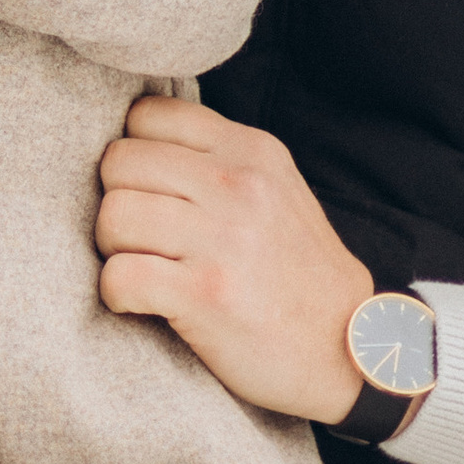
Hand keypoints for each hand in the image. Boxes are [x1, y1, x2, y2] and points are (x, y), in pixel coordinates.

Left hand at [94, 95, 372, 422]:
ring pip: (112, 215)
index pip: (148, 116)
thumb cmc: (298, 273)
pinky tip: (140, 302)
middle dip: (115, 201)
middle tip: (137, 236)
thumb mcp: (276, 191)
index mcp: (252, 151)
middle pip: (119, 163)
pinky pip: (119, 276)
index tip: (146, 191)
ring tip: (140, 267)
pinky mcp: (206, 294)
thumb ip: (217, 160)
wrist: (350, 347)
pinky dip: (117, 294)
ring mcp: (223, 239)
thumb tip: (136, 142)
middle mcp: (238, 185)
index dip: (132, 155)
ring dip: (112, 249)